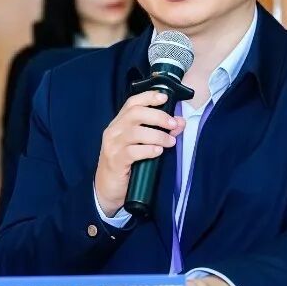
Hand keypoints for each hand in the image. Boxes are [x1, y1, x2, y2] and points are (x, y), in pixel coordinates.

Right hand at [94, 91, 185, 215]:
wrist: (107, 188)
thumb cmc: (126, 164)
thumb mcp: (141, 145)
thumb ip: (159, 132)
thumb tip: (179, 122)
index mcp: (119, 123)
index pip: (132, 103)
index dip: (149, 97)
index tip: (165, 97)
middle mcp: (114, 131)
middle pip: (135, 113)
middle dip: (158, 116)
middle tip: (173, 124)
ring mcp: (113, 145)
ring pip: (135, 132)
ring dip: (157, 135)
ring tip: (170, 141)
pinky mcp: (115, 160)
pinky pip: (133, 152)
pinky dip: (149, 150)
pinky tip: (158, 151)